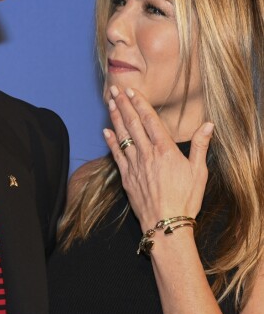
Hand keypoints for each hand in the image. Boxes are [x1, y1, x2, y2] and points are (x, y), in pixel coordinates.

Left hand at [103, 86, 213, 230]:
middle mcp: (147, 154)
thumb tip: (208, 124)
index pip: (150, 120)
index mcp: (165, 150)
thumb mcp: (199, 172)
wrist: (166, 224)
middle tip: (114, 89)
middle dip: (123, 104)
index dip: (139, 103)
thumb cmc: (186, 199)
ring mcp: (134, 165)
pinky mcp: (126, 177)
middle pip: (133, 123)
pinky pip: (116, 154)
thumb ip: (201, 146)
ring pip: (122, 135)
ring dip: (115, 117)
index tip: (132, 91)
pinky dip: (110, 141)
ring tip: (109, 102)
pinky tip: (105, 131)